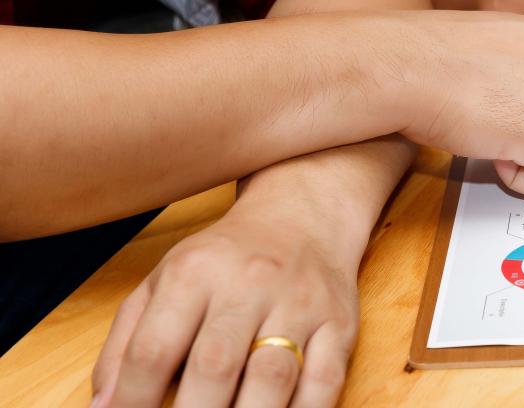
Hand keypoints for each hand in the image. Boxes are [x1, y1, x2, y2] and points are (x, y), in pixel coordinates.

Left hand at [91, 182, 363, 407]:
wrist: (304, 215)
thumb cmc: (224, 259)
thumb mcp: (162, 282)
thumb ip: (125, 344)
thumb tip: (103, 407)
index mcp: (194, 272)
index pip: (154, 349)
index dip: (132, 401)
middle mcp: (249, 283)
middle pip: (215, 365)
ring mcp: (300, 304)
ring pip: (272, 376)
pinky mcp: (339, 324)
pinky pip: (324, 380)